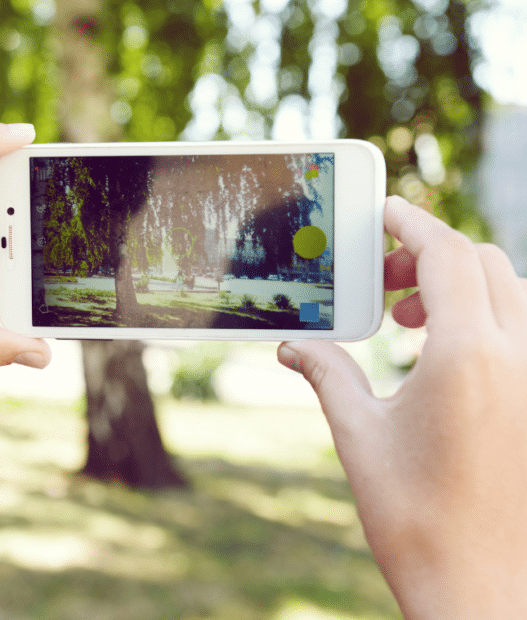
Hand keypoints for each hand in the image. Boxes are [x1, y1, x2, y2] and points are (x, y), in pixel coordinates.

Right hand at [278, 195, 526, 618]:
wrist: (481, 590)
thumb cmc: (416, 519)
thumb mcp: (359, 434)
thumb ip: (326, 373)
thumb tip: (291, 346)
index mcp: (468, 357)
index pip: (447, 254)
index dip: (413, 223)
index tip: (386, 213)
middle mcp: (519, 358)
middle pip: (483, 262)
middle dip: (430, 257)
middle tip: (384, 285)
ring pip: (510, 292)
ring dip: (459, 288)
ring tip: (409, 323)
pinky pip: (521, 330)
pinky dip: (484, 319)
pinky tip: (442, 359)